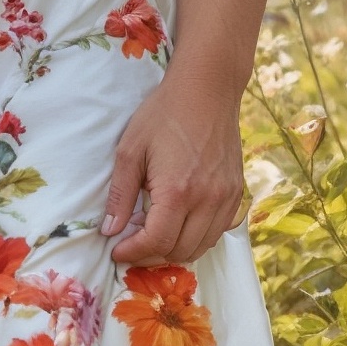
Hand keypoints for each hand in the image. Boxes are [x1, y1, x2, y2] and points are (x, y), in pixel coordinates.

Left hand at [100, 75, 250, 265]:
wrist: (207, 90)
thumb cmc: (164, 114)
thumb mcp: (131, 150)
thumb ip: (121, 194)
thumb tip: (110, 230)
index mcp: (178, 191)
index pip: (157, 243)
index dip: (133, 253)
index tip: (117, 250)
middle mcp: (208, 200)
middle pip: (180, 251)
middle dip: (151, 255)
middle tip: (132, 245)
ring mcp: (226, 197)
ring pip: (202, 246)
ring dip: (176, 250)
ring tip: (154, 237)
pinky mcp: (236, 192)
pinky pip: (219, 231)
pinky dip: (198, 238)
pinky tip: (180, 225)